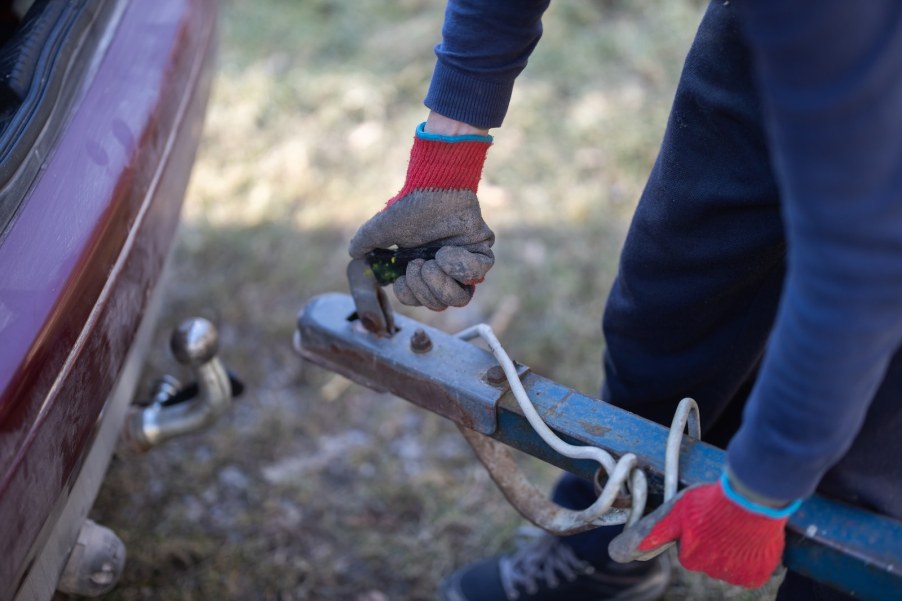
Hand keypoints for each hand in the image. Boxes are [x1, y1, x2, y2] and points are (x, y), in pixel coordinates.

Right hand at [349, 120, 494, 309]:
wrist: (433, 186)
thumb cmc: (409, 206)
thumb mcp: (380, 230)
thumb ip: (365, 244)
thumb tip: (355, 255)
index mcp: (424, 271)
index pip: (421, 302)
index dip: (410, 296)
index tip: (401, 278)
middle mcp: (445, 272)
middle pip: (441, 305)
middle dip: (424, 289)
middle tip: (417, 265)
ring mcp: (464, 264)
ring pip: (461, 298)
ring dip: (440, 283)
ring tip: (432, 261)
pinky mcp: (482, 253)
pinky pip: (477, 275)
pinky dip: (459, 266)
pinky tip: (447, 250)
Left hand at [608, 473, 800, 587]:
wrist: (751, 500)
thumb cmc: (709, 502)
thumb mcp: (674, 512)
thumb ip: (650, 535)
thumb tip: (615, 553)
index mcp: (689, 556)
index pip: (687, 550)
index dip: (694, 533)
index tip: (703, 522)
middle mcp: (708, 570)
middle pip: (707, 557)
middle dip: (713, 540)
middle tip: (721, 518)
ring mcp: (732, 574)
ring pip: (729, 561)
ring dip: (732, 546)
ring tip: (737, 523)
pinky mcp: (753, 575)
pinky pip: (750, 568)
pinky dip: (752, 556)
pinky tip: (750, 537)